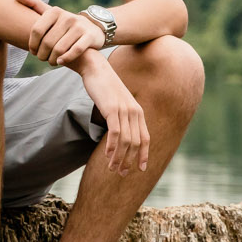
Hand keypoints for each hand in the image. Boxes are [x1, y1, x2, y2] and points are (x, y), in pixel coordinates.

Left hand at [13, 0, 103, 67]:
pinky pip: (74, 51)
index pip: (36, 31)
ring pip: (59, 49)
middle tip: (43, 59)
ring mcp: (79, 26)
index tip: (33, 51)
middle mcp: (67, 16)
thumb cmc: (65, 24)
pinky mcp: (89, 36)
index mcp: (54, 11)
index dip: (32, 44)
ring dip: (52, 59)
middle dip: (42, 55)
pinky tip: (61, 62)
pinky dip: (65, 59)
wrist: (93, 28)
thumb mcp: (51, 13)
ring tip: (51, 62)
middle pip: (47, 42)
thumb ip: (34, 4)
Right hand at [75, 53, 149, 175]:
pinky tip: (106, 155)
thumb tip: (118, 133)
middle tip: (121, 173)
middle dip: (129, 161)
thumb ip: (120, 117)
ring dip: (119, 157)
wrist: (95, 68)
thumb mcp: (116, 103)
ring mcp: (124, 110)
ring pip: (126, 141)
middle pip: (135, 143)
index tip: (141, 169)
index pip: (145, 138)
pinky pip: (115, 133)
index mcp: (137, 112)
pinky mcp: (112, 109)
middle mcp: (134, 112)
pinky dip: (112, 147)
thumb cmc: (103, 87)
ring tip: (112, 168)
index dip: (144, 155)